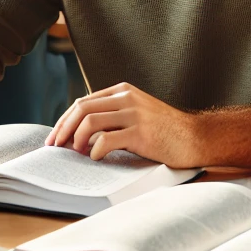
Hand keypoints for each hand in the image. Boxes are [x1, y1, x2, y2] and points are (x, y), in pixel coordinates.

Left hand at [45, 82, 202, 166]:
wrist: (195, 138)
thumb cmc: (165, 132)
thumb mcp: (137, 114)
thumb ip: (114, 116)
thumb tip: (80, 132)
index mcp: (123, 91)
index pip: (83, 102)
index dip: (64, 120)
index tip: (55, 138)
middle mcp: (127, 97)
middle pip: (82, 108)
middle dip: (63, 129)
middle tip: (55, 147)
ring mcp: (134, 113)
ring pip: (90, 121)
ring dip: (76, 139)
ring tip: (76, 153)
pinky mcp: (141, 132)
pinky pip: (106, 139)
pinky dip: (94, 150)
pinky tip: (95, 158)